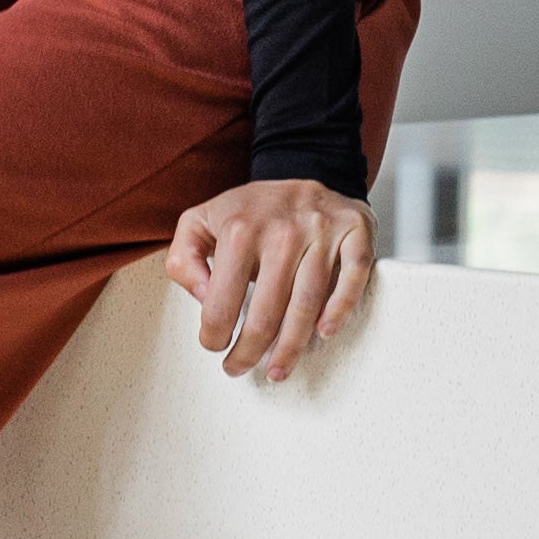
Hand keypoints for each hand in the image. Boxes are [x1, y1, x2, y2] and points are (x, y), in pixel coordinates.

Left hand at [165, 177, 373, 383]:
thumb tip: (203, 297)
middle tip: (240, 367)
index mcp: (239, 230)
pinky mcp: (354, 231)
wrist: (300, 169)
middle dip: (250, 351)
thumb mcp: (199, 222)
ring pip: (308, 304)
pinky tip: (324, 332)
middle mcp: (282, 231)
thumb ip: (184, 260)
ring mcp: (322, 231)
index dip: (214, 334)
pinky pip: (353, 276)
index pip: (222, 301)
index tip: (215, 346)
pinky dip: (340, 308)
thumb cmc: (250, 210)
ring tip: (277, 369)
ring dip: (291, 347)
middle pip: (266, 313)